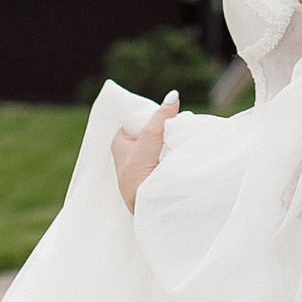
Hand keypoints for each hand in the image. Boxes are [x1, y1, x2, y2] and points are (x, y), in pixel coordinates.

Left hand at [111, 93, 178, 211]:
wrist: (147, 205)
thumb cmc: (139, 171)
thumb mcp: (150, 136)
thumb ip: (161, 116)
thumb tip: (173, 97)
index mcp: (119, 143)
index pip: (135, 122)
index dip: (150, 116)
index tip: (167, 113)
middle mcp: (127, 155)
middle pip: (148, 134)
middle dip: (162, 130)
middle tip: (178, 123)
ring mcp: (139, 169)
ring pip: (156, 148)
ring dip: (168, 143)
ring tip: (182, 136)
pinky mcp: (150, 180)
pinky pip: (162, 161)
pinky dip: (171, 156)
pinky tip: (181, 151)